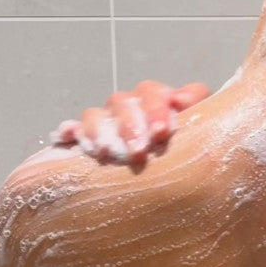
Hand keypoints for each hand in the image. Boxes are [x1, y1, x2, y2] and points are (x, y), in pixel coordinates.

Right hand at [49, 80, 210, 162]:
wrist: (171, 174)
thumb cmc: (189, 146)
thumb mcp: (200, 124)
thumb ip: (197, 106)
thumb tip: (181, 100)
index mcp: (157, 99)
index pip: (153, 92)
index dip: (156, 109)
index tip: (162, 133)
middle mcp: (130, 105)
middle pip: (123, 103)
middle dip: (130, 126)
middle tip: (139, 152)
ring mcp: (108, 120)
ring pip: (96, 115)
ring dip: (100, 131)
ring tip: (107, 153)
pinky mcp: (88, 137)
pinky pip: (74, 129)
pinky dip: (70, 132)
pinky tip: (65, 138)